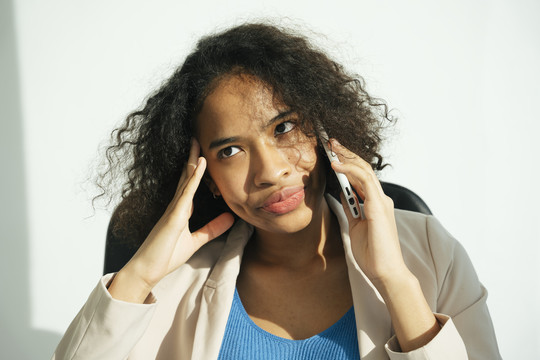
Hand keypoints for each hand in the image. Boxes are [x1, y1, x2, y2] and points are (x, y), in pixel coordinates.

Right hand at [108, 139, 233, 301]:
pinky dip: (193, 178)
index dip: (197, 169)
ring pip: (185, 179)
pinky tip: (199, 165)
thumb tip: (230, 218)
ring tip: (197, 143)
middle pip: (186, 176)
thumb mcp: (196, 241)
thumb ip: (212, 229)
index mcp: (181, 210)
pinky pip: (185, 193)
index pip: (191, 184)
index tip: (203, 154)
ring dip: (192, 161)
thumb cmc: (166, 256)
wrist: (147, 270)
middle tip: (198, 138)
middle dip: (193, 157)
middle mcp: (177, 206)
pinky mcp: (173, 216)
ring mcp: (174, 209)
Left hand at [329, 139, 440, 350]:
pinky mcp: (379, 207)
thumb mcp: (355, 226)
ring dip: (347, 156)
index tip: (332, 152)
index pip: (360, 176)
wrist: (384, 272)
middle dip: (346, 153)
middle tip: (330, 141)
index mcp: (374, 203)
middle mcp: (380, 198)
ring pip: (364, 170)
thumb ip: (351, 208)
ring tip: (331, 147)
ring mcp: (381, 201)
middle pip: (362, 168)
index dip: (347, 162)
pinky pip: (364, 182)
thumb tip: (342, 194)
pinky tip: (336, 165)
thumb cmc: (372, 253)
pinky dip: (350, 171)